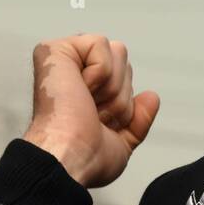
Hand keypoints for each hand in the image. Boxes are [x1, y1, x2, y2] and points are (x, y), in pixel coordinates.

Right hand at [22, 33, 158, 187]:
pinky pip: (101, 45)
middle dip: (120, 92)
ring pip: (117, 50)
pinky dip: (100, 73)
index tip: (100, 125)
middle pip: (123, 59)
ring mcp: (60, 61)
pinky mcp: (53, 51)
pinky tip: (79, 90)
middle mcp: (69, 75)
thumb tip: (150, 96)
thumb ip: (138, 121)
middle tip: (94, 115)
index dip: (123, 102)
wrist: (69, 160)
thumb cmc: (85, 160)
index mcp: (80, 94)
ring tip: (87, 104)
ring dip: (112, 86)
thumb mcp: (121, 144)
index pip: (123, 76)